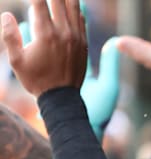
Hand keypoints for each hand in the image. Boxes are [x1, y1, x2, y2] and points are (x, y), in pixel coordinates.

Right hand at [18, 3, 120, 139]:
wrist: (62, 98)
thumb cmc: (36, 79)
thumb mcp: (17, 61)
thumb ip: (10, 36)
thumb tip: (6, 15)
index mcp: (46, 34)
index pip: (39, 2)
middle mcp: (64, 32)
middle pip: (58, 0)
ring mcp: (77, 37)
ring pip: (74, 6)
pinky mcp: (84, 43)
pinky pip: (81, 19)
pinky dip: (74, 9)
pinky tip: (69, 5)